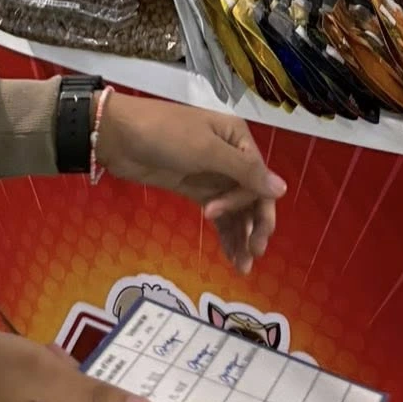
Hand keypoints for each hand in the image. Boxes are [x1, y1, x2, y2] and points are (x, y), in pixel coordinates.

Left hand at [98, 95, 285, 273]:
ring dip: (241, 235)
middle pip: (252, 196)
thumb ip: (244, 172)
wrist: (119, 135)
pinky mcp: (196, 189)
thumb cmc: (166, 134)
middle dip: (254, 226)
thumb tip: (283, 190)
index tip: (216, 214)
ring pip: (236, 209)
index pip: (257, 178)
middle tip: (254, 254)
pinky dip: (226, 233)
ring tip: (243, 267)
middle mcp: (231, 156)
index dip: (249, 203)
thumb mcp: (206, 149)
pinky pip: (219, 214)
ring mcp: (213, 175)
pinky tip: (231, 255)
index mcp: (238, 139)